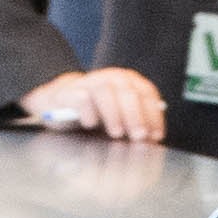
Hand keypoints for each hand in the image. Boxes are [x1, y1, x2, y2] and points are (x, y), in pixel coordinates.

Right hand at [18, 68, 163, 144]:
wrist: (61, 102)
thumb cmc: (97, 111)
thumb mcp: (120, 116)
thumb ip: (135, 123)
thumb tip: (149, 139)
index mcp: (129, 82)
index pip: (146, 94)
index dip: (153, 115)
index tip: (155, 135)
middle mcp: (111, 78)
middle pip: (128, 92)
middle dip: (135, 116)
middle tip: (139, 136)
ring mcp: (89, 83)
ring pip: (105, 91)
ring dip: (113, 113)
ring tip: (117, 133)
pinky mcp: (69, 92)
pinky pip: (81, 98)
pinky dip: (88, 112)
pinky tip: (91, 124)